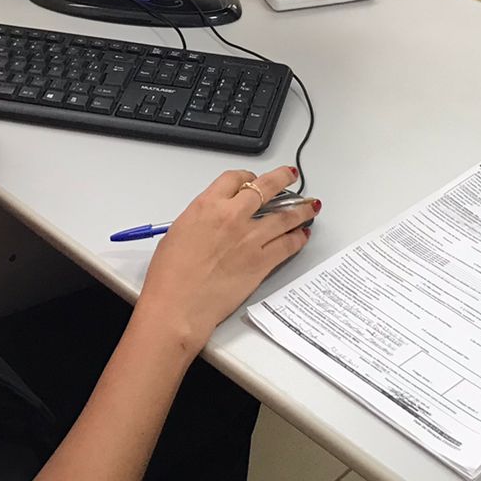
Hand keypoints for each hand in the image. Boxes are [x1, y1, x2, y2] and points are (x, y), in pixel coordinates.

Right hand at [135, 166, 318, 350]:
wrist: (178, 304)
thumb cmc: (170, 275)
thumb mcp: (178, 231)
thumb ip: (202, 219)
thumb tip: (213, 219)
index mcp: (208, 205)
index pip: (235, 178)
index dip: (248, 176)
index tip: (252, 178)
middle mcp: (232, 216)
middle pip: (266, 187)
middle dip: (283, 178)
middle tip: (290, 176)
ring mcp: (250, 238)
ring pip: (285, 216)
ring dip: (301, 209)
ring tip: (310, 206)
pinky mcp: (262, 262)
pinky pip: (288, 245)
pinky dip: (298, 238)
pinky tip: (302, 235)